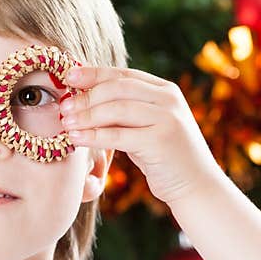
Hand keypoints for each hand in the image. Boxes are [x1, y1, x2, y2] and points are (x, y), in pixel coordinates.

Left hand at [60, 65, 225, 204]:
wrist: (196, 186)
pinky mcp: (160, 141)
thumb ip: (124, 112)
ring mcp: (167, 118)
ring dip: (86, 115)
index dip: (93, 73)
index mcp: (165, 90)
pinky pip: (118, 135)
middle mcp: (169, 99)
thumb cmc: (163, 158)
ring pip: (116, 109)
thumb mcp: (145, 128)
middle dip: (86, 96)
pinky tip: (76, 138)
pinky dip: (93, 136)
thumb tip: (83, 99)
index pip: (123, 74)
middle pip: (117, 88)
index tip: (68, 75)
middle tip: (64, 107)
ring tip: (66, 122)